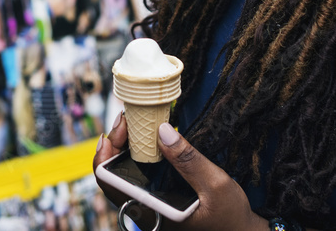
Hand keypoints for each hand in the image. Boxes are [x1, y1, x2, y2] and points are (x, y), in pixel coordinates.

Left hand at [93, 116, 267, 230]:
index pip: (110, 186)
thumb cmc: (230, 215)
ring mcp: (152, 207)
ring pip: (124, 175)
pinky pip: (139, 177)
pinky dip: (139, 155)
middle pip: (113, 177)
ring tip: (134, 123)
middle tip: (127, 119)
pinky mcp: (160, 200)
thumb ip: (189, 160)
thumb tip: (161, 131)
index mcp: (153, 213)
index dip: (105, 157)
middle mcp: (147, 212)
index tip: (113, 132)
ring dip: (126, 148)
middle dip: (115, 144)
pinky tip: (147, 138)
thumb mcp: (215, 185)